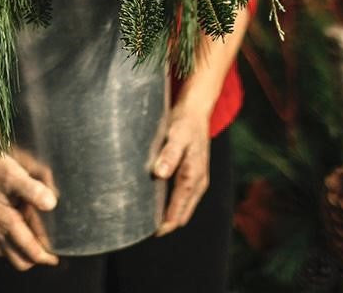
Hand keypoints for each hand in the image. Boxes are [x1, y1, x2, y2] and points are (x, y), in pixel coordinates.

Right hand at [0, 143, 58, 269]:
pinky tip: (17, 226)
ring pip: (7, 252)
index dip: (46, 257)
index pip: (29, 251)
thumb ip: (32, 189)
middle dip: (34, 259)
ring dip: (22, 251)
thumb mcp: (11, 174)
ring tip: (36, 240)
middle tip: (49, 252)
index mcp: (5, 221)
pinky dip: (10, 242)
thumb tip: (52, 204)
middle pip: (18, 260)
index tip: (57, 258)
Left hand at [151, 105, 210, 235]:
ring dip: (170, 215)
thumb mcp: (176, 134)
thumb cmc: (184, 123)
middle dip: (166, 223)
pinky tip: (157, 203)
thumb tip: (160, 174)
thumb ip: (169, 154)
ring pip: (184, 207)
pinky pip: (183, 198)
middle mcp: (198, 181)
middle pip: (182, 213)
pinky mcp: (193, 175)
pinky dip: (172, 205)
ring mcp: (198, 179)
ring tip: (148, 222)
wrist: (195, 110)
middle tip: (143, 230)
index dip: (165, 223)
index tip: (150, 232)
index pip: (179, 209)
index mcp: (193, 176)